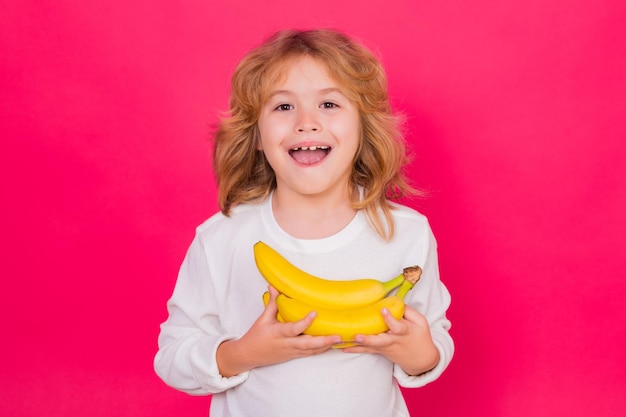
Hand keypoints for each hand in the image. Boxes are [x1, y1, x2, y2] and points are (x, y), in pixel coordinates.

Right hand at [216, 286, 340, 376]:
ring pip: (312, 351)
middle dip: (324, 341)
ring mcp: (292, 351)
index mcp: (279, 333)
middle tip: (338, 335)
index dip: (305, 322)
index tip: (315, 313)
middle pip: (308, 345)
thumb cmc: (256, 336)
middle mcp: (287, 344)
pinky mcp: (294, 355)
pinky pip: (310, 353)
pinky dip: (321, 349)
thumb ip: (272, 303)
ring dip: (326, 346)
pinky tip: (331, 345)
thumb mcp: (263, 319)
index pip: (294, 328)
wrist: (249, 355)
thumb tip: (274, 287)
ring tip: (340, 339)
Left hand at [342, 305, 439, 375]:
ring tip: (342, 342)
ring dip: (356, 345)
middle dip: (368, 340)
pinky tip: (341, 348)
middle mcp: (393, 342)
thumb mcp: (421, 322)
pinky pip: (366, 350)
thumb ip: (408, 311)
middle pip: (380, 341)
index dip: (390, 318)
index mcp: (405, 332)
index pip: (397, 326)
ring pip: (370, 347)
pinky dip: (354, 349)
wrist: (421, 360)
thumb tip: (395, 300)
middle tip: (357, 336)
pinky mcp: (379, 351)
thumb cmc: (420, 337)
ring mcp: (385, 348)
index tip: (383, 309)